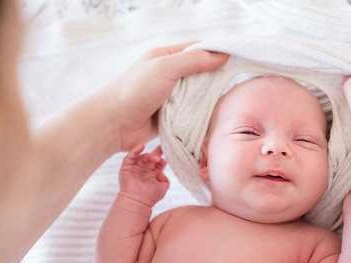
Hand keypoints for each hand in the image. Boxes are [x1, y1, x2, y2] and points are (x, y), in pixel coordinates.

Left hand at [102, 43, 228, 151]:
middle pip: (202, 73)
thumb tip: (223, 55)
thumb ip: (194, 61)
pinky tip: (215, 116)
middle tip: (237, 81)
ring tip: (229, 99)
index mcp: (167, 57)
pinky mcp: (173, 116)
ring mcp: (172, 97)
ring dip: (210, 98)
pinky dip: (202, 115)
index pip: (198, 49)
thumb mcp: (165, 68)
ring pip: (199, 94)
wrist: (113, 125)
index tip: (238, 57)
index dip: (218, 52)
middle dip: (216, 77)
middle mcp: (170, 75)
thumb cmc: (134, 91)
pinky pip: (193, 113)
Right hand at [119, 145, 169, 206]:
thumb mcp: (163, 186)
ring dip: (149, 155)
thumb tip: (162, 171)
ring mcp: (135, 167)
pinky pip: (131, 155)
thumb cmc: (151, 196)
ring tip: (155, 159)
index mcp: (153, 173)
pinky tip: (142, 147)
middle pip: (151, 157)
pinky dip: (136, 150)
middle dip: (157, 152)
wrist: (138, 201)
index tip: (165, 160)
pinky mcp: (127, 166)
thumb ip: (165, 178)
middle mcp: (144, 169)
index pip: (158, 163)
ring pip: (143, 156)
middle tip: (162, 148)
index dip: (162, 160)